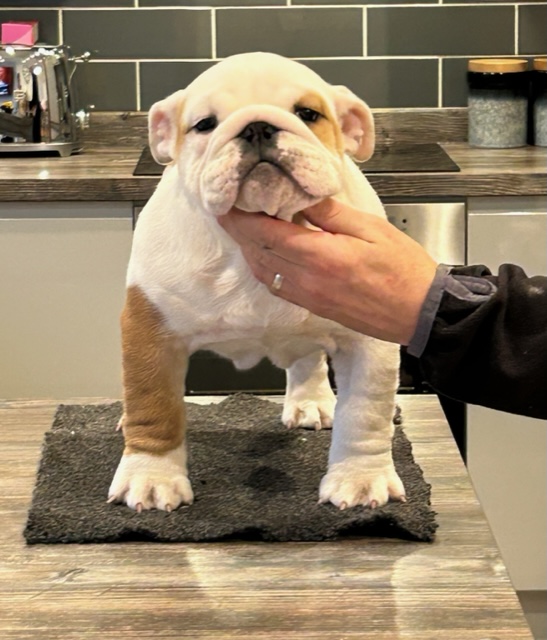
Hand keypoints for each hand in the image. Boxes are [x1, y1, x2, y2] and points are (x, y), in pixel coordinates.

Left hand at [218, 198, 437, 344]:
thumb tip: (299, 197)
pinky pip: (277, 286)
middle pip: (258, 253)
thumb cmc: (404, 270)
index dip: (241, 219)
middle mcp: (308, 282)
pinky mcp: (314, 307)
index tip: (226, 202)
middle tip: (228, 209)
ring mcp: (308, 298)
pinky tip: (267, 253)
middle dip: (239, 231)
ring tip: (244, 227)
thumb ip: (329, 214)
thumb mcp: (371, 229)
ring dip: (249, 250)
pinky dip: (264, 267)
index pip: (267, 234)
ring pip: (264, 272)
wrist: (419, 312)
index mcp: (321, 258)